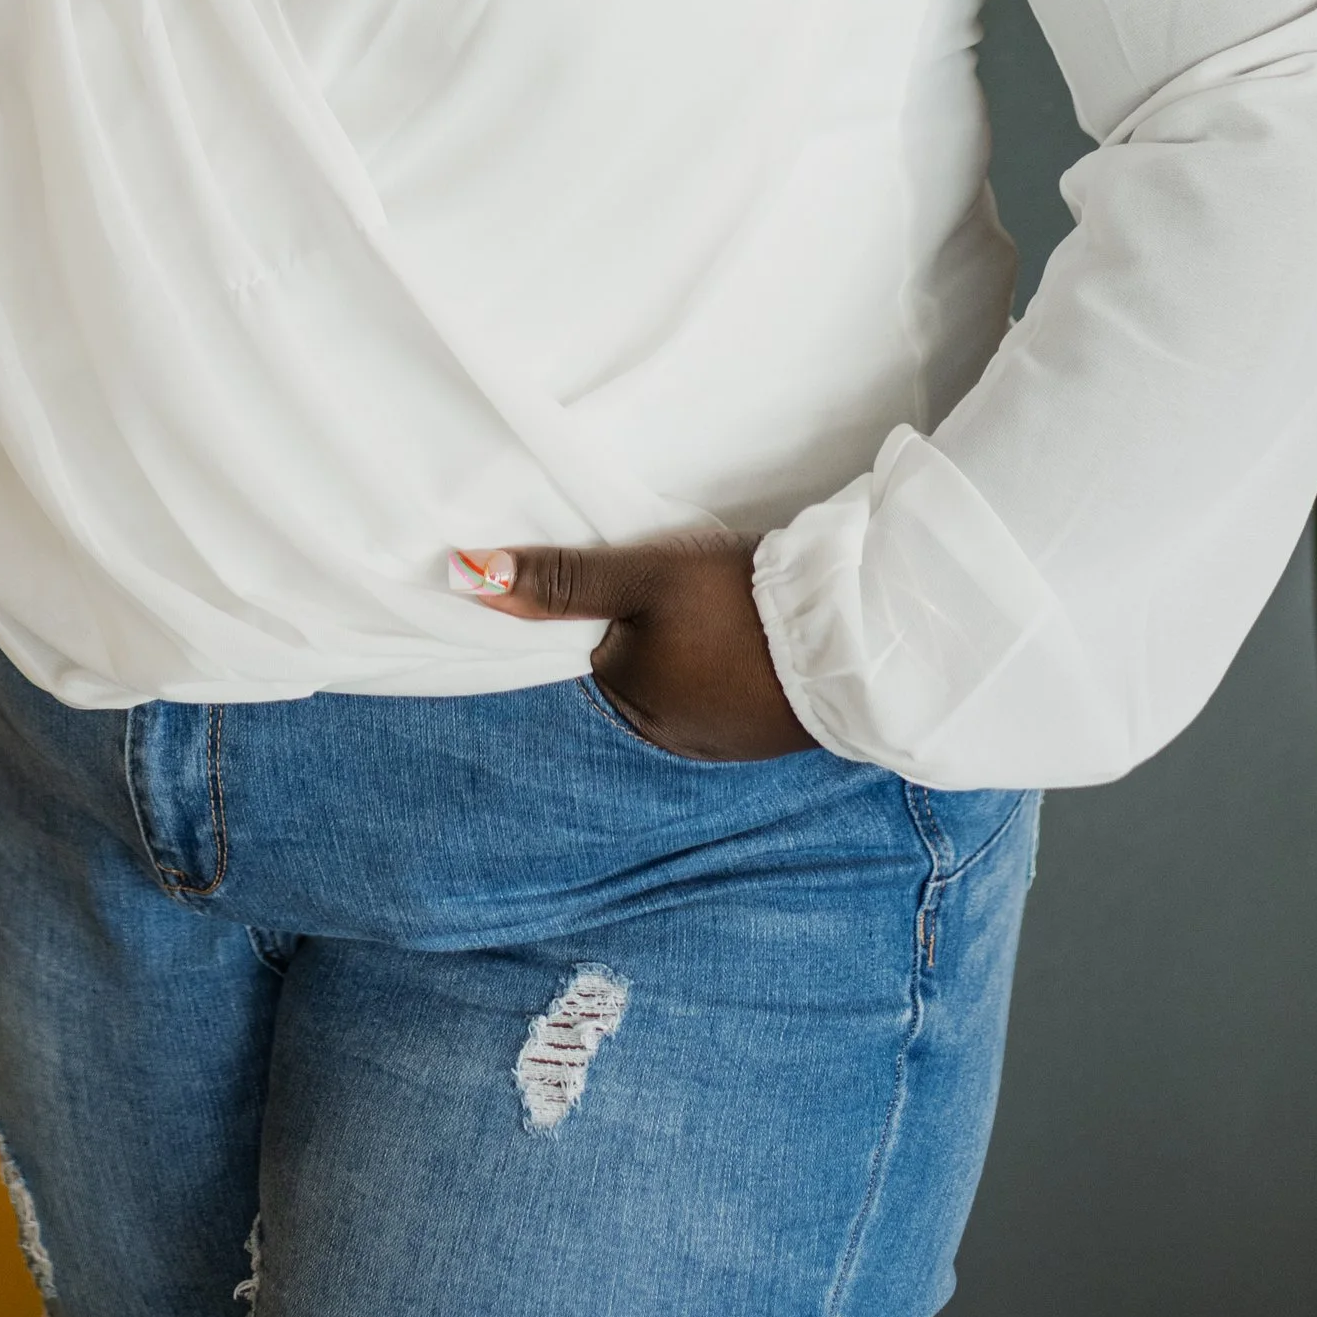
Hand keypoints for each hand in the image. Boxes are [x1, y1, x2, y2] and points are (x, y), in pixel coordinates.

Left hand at [451, 532, 816, 760]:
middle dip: (648, 632)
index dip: (603, 608)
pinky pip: (724, 696)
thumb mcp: (643, 576)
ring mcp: (719, 741)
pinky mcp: (764, 735)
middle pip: (636, 666)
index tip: (627, 580)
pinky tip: (745, 639)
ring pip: (682, 683)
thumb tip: (466, 577)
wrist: (850, 640)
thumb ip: (562, 580)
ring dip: (690, 650)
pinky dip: (727, 668)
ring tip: (716, 608)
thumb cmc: (735, 605)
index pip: (591, 648)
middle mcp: (665, 736)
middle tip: (680, 587)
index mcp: (627, 699)